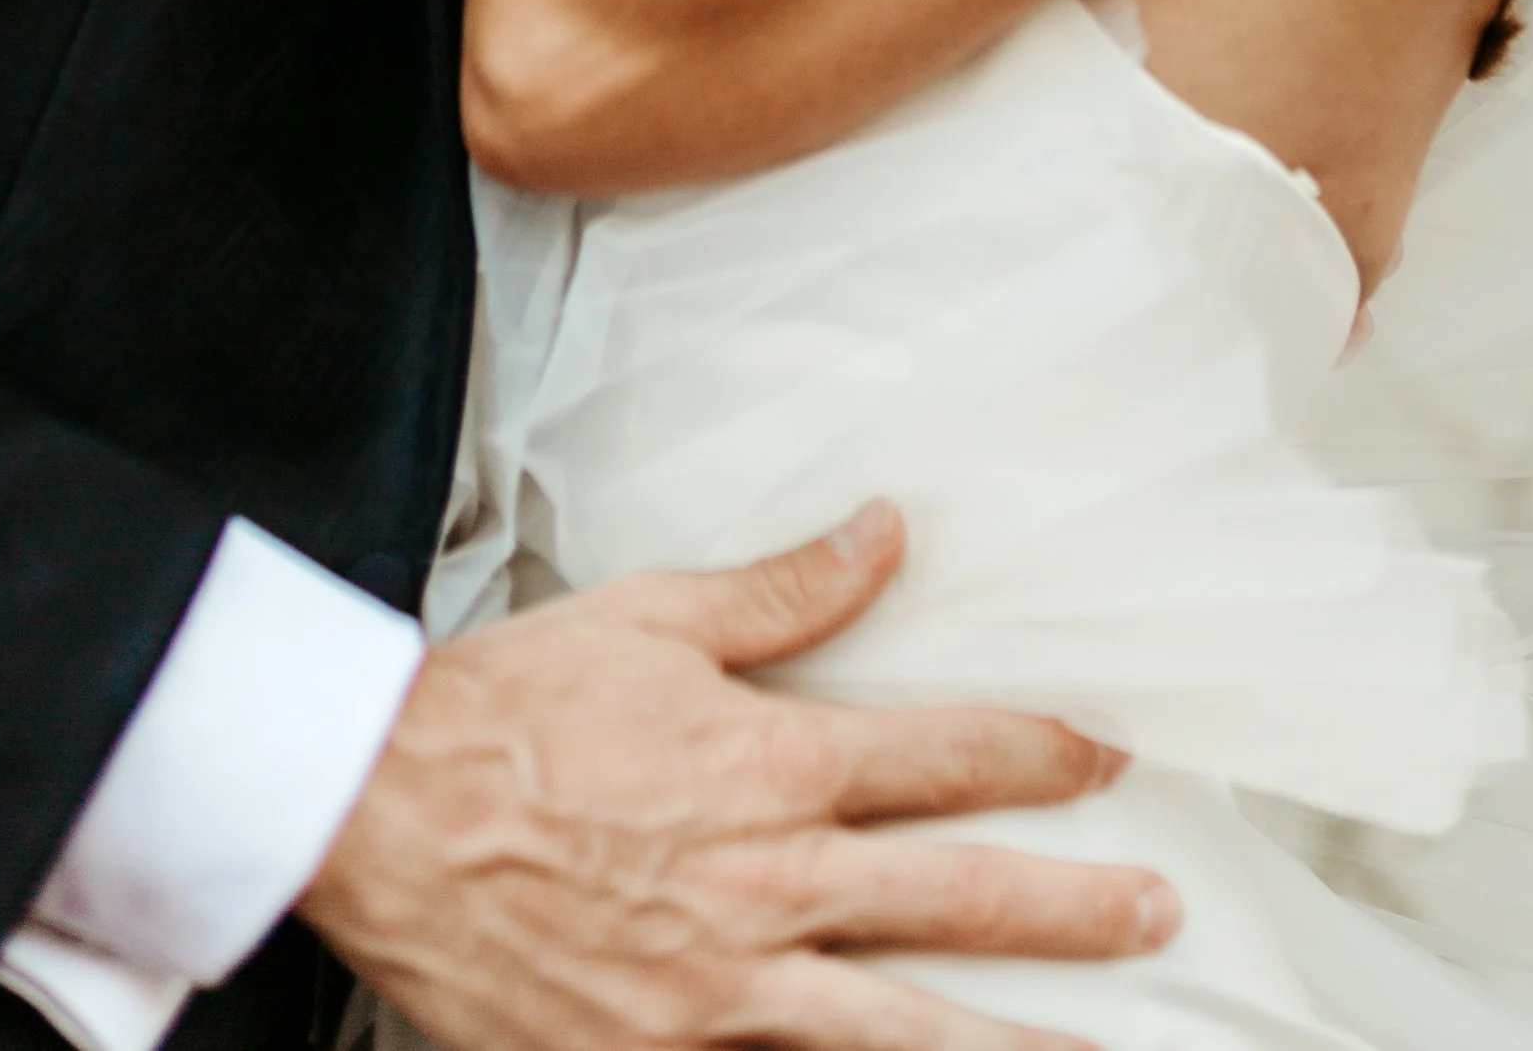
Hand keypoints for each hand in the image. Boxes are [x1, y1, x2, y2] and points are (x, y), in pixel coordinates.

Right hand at [298, 500, 1174, 1050]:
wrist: (372, 817)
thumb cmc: (505, 714)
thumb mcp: (653, 617)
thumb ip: (785, 590)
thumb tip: (885, 532)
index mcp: (770, 768)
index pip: (943, 758)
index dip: (1038, 754)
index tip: (1103, 757)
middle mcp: (768, 890)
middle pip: (957, 901)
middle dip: (1070, 908)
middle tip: (1160, 914)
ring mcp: (721, 996)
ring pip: (901, 1029)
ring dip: (1010, 1040)